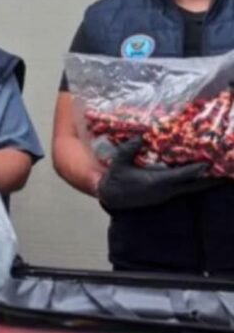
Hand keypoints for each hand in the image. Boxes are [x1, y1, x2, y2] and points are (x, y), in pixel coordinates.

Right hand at [97, 136, 215, 211]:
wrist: (110, 197)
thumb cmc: (114, 179)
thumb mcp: (118, 161)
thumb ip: (129, 148)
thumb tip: (142, 135)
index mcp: (154, 183)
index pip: (179, 176)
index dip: (194, 170)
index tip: (208, 164)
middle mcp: (164, 191)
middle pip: (193, 186)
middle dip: (210, 180)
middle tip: (226, 174)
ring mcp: (165, 194)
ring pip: (190, 187)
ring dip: (205, 180)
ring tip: (219, 171)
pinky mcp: (164, 195)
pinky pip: (184, 187)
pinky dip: (194, 181)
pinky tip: (200, 174)